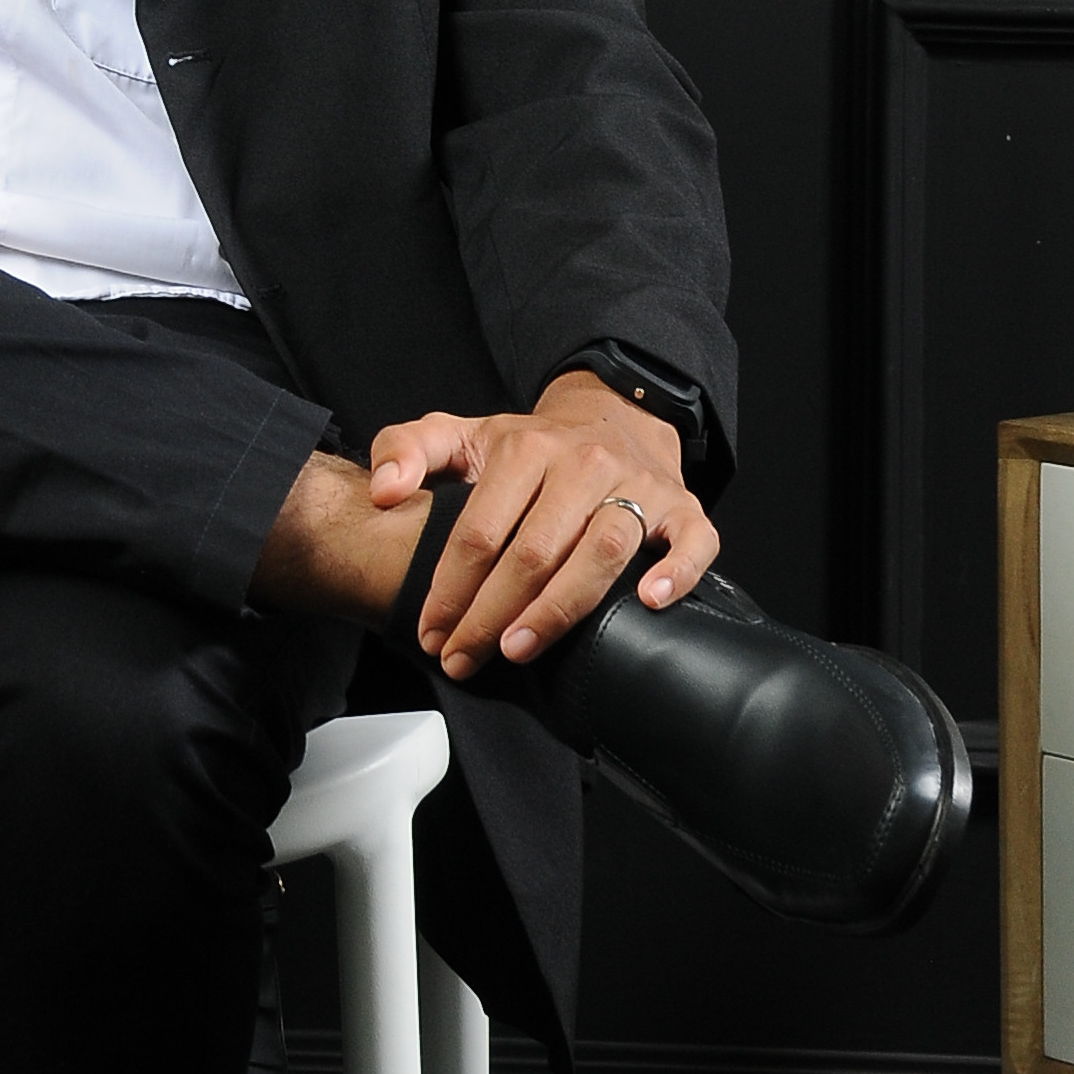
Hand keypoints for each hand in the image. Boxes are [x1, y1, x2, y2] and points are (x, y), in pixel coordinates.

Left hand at [366, 372, 715, 672]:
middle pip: (535, 551)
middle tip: (464, 656)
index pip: (480, 529)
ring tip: (520, 648)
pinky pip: (691, 542)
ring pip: (603, 551)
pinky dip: (676, 572)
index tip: (432, 632)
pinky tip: (649, 603)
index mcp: (526, 448)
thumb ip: (406, 450)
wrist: (613, 417)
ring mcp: (638, 486)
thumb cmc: (531, 447)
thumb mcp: (462, 435)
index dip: (451, 588)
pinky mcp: (683, 508)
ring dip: (560, 608)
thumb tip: (382, 492)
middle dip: (492, 614)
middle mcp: (584, 465)